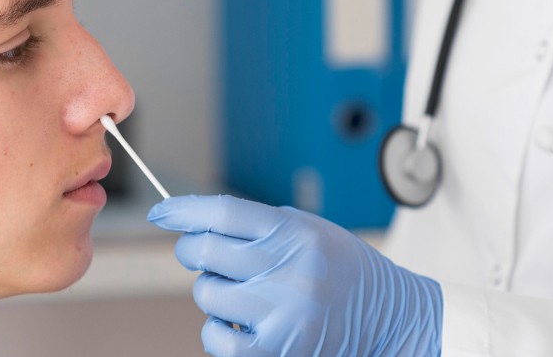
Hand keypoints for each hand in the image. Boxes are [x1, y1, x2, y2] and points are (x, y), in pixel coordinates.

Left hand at [148, 195, 441, 356]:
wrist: (391, 319)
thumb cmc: (342, 270)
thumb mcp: (310, 231)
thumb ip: (258, 227)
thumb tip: (193, 225)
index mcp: (296, 234)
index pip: (222, 212)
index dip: (182, 210)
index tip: (161, 211)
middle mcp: (289, 270)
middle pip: (204, 250)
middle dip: (194, 251)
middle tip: (207, 257)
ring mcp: (283, 314)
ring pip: (206, 293)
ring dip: (213, 293)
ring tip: (244, 295)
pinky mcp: (277, 351)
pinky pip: (215, 337)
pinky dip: (218, 331)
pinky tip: (240, 325)